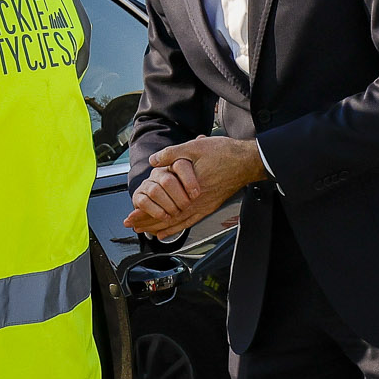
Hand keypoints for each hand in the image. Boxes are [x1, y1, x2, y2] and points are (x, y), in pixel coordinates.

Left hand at [126, 136, 265, 239]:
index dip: (144, 212)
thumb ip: (172, 154)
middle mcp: (196, 202)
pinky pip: (191, 221)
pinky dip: (178, 227)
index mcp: (189, 188)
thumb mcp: (195, 147)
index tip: (130, 217)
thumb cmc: (224, 153)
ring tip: (145, 232)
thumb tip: (153, 160)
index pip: (161, 205)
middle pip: (166, 217)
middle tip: (132, 227)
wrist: (247, 161)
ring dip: (160, 227)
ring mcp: (204, 206)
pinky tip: (168, 231)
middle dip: (147, 222)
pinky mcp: (210, 206)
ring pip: (178, 222)